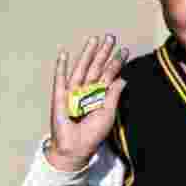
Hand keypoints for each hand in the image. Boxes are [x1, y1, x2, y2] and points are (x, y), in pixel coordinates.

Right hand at [48, 33, 128, 170]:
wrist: (76, 148)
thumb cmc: (92, 134)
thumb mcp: (108, 113)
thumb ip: (113, 95)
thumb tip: (123, 78)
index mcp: (99, 95)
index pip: (109, 75)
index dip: (116, 63)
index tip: (124, 50)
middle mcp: (87, 91)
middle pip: (96, 67)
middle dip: (103, 52)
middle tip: (111, 36)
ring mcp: (73, 92)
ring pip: (81, 69)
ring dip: (87, 54)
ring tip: (93, 39)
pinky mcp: (60, 97)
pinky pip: (60, 80)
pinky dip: (61, 67)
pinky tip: (64, 54)